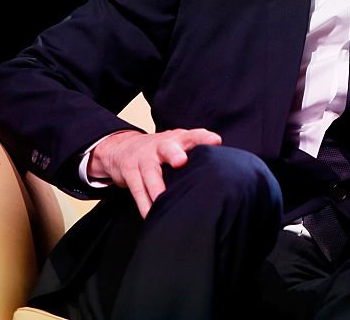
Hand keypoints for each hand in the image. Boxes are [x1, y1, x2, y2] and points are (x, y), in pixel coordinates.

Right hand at [89, 128, 221, 217]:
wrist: (122, 148)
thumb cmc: (162, 150)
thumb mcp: (179, 145)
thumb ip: (198, 153)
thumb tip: (227, 170)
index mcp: (178, 139)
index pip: (194, 135)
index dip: (204, 137)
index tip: (216, 141)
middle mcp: (161, 146)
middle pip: (167, 149)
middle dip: (174, 154)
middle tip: (181, 162)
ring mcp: (144, 159)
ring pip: (150, 172)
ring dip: (157, 186)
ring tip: (163, 199)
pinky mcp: (130, 173)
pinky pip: (137, 189)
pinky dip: (144, 203)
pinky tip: (150, 214)